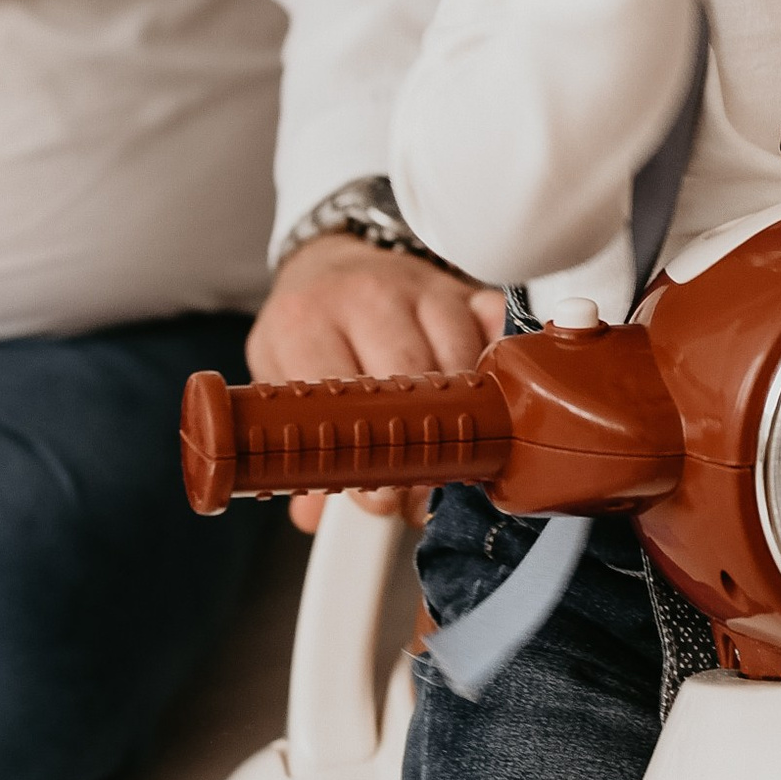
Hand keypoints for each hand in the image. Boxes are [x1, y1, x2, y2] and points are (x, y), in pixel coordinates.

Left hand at [248, 235, 504, 527]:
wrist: (332, 262)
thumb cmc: (309, 326)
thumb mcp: (280, 373)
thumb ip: (295, 442)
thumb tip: (312, 517)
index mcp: (306, 323)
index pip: (342, 392)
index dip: (367, 451)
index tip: (382, 497)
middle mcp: (366, 297)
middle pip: (410, 376)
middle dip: (423, 443)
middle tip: (424, 489)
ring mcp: (420, 288)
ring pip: (460, 358)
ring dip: (464, 417)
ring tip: (455, 456)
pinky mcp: (463, 288)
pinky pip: (497, 328)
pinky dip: (500, 368)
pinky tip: (489, 401)